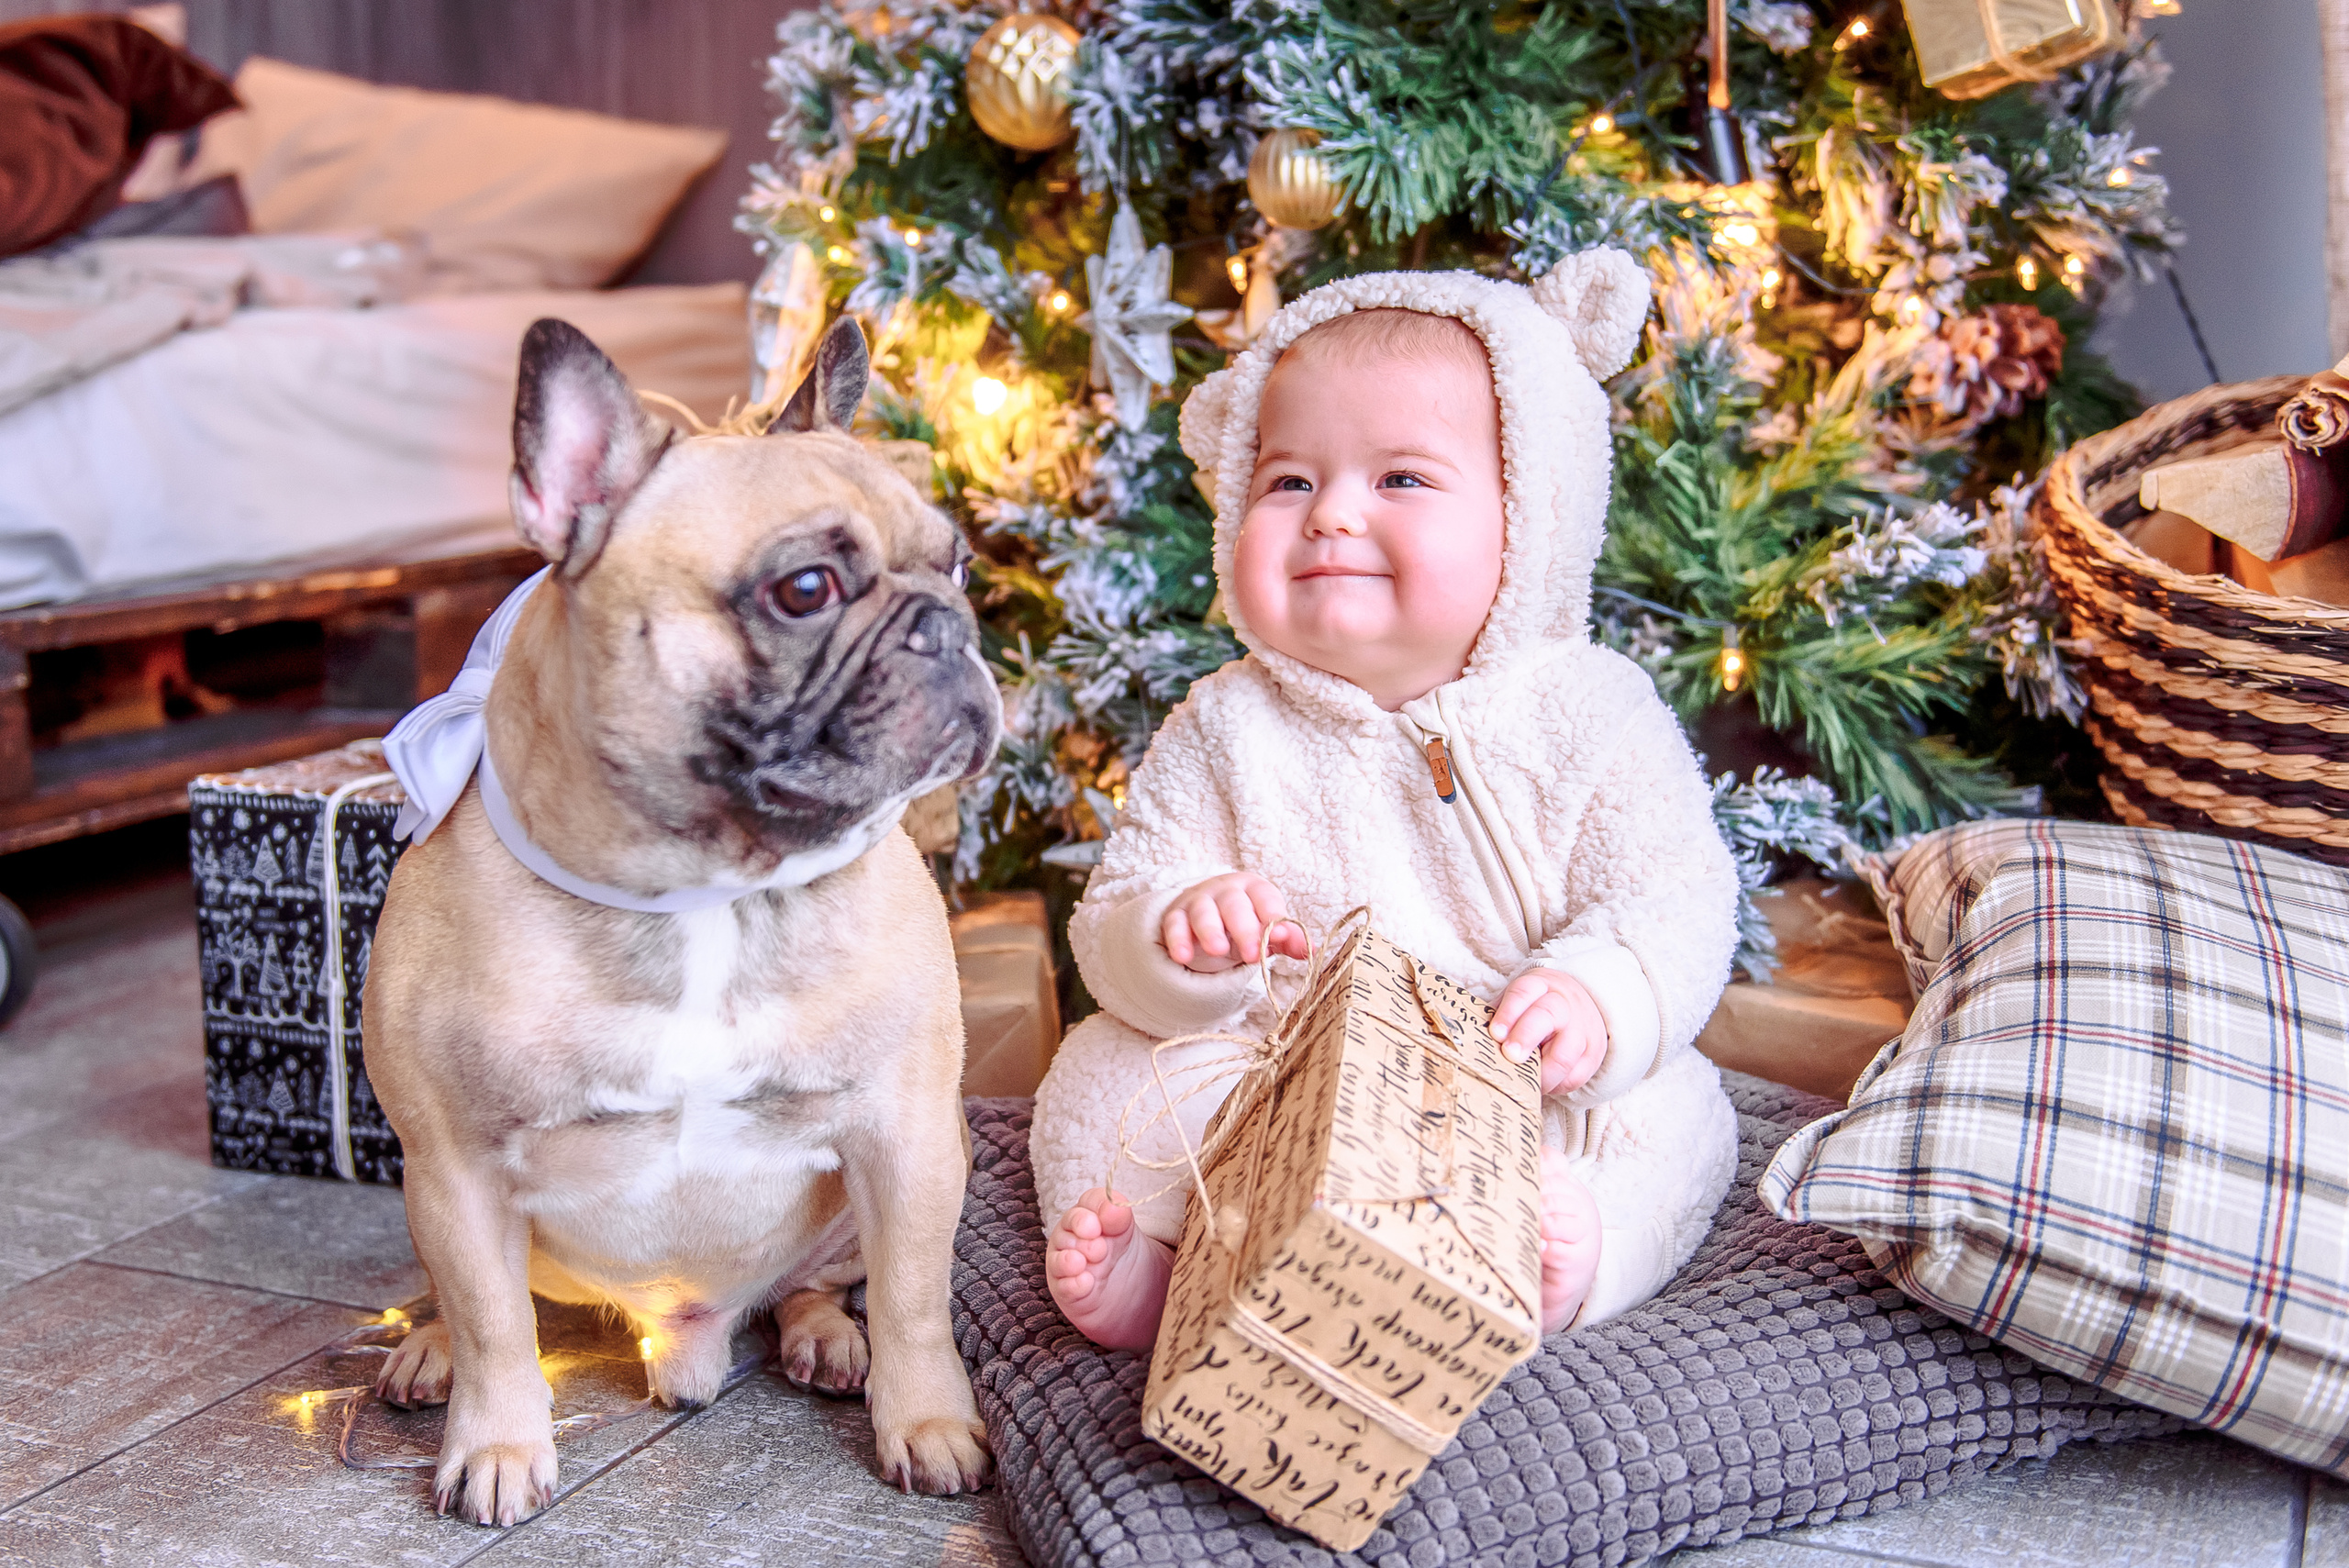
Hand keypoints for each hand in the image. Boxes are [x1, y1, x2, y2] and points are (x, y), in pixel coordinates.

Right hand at [1160, 873, 1309, 973]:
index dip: (1273, 917)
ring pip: (1203, 912)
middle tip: (1252, 955)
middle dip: (1244, 928)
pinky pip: (1174, 924)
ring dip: (1210, 931)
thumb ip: (1288, 939)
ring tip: (1218, 950)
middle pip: (1234, 904)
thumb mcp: (1268, 929)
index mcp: (1255, 888)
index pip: (1265, 898)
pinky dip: (1177, 940)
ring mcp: (1199, 900)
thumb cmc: (1246, 922)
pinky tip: (1182, 957)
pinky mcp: (1176, 915)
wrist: (1210, 916)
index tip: (1281, 937)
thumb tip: (1310, 950)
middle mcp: (1226, 890)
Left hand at [1490, 967, 1608, 1094]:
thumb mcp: (1517, 1001)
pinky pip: (1575, 1076)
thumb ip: (1497, 1016)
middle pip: (1547, 1017)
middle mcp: (1564, 1004)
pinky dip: (1556, 1086)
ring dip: (1541, 1073)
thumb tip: (1469, 1038)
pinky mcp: (1593, 1054)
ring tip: (1523, 1084)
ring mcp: (1583, 1029)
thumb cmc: (1536, 1006)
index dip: (1509, 1013)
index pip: (1524, 993)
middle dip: (1526, 1037)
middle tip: (1510, 1057)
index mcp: (1540, 986)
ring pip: (1565, 1054)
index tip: (1495, 1033)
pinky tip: (1541, 1086)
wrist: (1582, 1004)